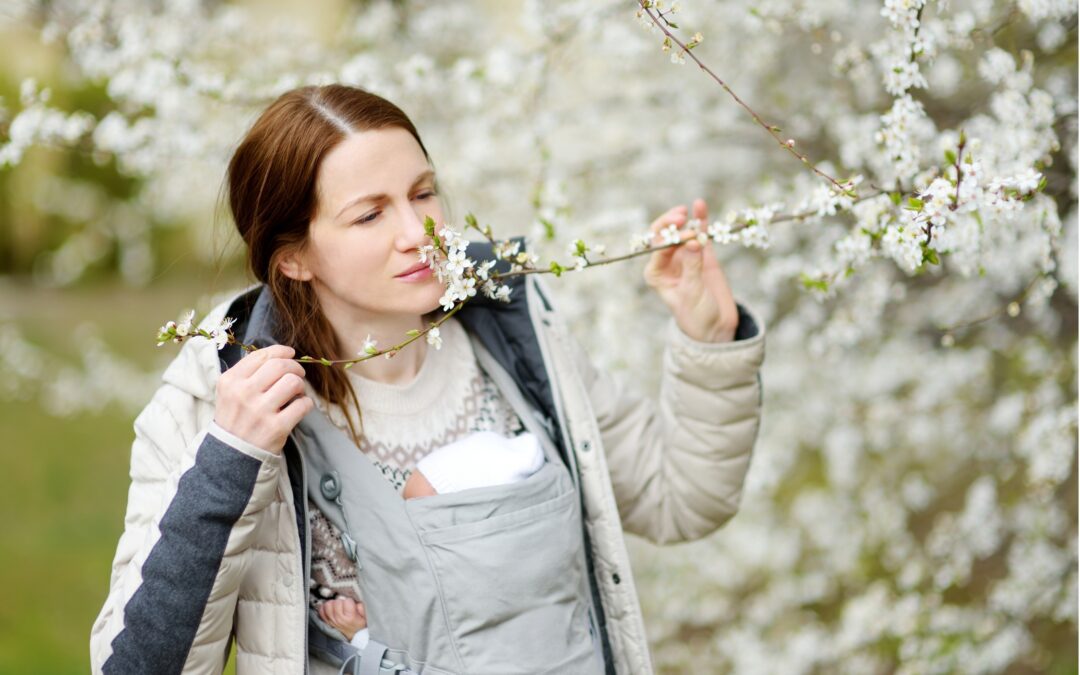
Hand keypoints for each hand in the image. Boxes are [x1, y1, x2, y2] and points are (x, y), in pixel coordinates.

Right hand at [213, 344, 313, 453]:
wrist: (231, 455)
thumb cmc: (235, 419)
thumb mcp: (230, 392)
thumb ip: (249, 373)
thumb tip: (281, 355)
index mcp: (231, 381)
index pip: (262, 356)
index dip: (281, 351)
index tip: (290, 354)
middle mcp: (244, 393)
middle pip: (280, 366)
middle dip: (295, 367)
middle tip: (297, 375)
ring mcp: (260, 411)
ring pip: (293, 382)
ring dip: (300, 385)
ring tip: (296, 393)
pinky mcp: (277, 427)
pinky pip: (303, 404)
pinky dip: (306, 403)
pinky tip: (298, 407)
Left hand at [318, 597, 367, 640]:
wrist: (355, 636)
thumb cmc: (361, 625)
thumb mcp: (366, 616)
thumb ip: (362, 607)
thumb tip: (356, 602)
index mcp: (350, 617)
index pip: (347, 601)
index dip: (350, 601)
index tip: (352, 605)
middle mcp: (339, 619)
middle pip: (336, 602)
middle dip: (341, 601)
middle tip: (345, 605)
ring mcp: (332, 621)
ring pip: (328, 605)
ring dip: (333, 604)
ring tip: (338, 606)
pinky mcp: (327, 622)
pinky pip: (321, 611)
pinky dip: (324, 608)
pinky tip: (331, 608)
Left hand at [643, 198, 738, 342]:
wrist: (716, 327)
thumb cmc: (697, 314)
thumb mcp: (692, 293)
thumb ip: (692, 267)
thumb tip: (692, 241)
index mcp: (655, 274)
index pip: (657, 248)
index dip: (670, 238)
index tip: (688, 236)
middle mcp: (666, 262)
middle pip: (664, 235)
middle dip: (670, 223)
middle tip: (682, 216)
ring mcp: (684, 256)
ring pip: (681, 231)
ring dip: (685, 219)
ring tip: (694, 209)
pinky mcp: (702, 254)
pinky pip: (699, 233)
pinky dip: (700, 220)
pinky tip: (700, 205)